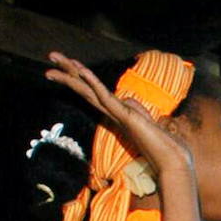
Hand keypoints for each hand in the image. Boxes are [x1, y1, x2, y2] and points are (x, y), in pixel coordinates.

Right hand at [44, 51, 193, 179]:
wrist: (171, 161)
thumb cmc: (162, 145)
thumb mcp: (146, 119)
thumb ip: (135, 107)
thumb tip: (126, 98)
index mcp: (116, 114)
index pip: (93, 94)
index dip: (79, 80)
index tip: (66, 67)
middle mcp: (113, 114)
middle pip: (85, 90)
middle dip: (67, 74)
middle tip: (49, 60)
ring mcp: (117, 115)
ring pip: (89, 91)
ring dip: (72, 73)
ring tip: (55, 59)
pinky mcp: (125, 116)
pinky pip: (105, 97)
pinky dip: (93, 83)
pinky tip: (81, 71)